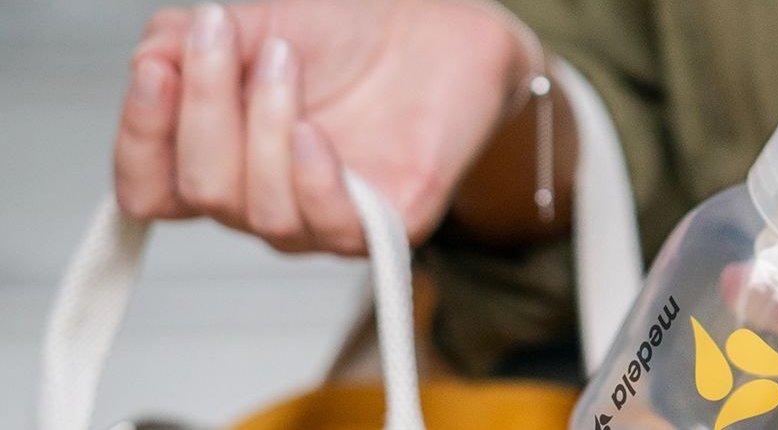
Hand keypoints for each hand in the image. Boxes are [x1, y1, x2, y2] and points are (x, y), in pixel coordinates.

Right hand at [114, 0, 526, 253]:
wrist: (437, 33)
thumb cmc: (346, 39)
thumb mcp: (252, 25)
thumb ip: (188, 44)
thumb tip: (148, 60)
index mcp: (222, 165)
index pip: (149, 189)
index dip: (141, 139)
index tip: (156, 70)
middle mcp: (265, 204)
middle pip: (201, 191)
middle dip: (205, 108)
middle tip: (221, 36)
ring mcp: (325, 223)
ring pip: (262, 210)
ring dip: (264, 125)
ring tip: (287, 58)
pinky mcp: (387, 227)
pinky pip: (333, 225)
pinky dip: (312, 176)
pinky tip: (313, 130)